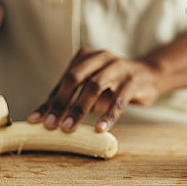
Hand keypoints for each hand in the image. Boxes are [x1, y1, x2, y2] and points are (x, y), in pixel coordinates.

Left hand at [27, 48, 163, 132]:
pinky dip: (108, 115)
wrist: (150, 76)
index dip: (50, 101)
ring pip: (95, 86)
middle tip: (51, 125)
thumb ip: (71, 99)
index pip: (64, 81)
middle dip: (61, 103)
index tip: (36, 121)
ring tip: (69, 128)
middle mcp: (101, 57)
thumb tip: (44, 120)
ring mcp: (118, 68)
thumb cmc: (113, 84)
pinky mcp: (133, 81)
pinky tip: (100, 128)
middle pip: (75, 78)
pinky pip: (118, 100)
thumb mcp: (91, 88)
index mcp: (86, 57)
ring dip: (79, 109)